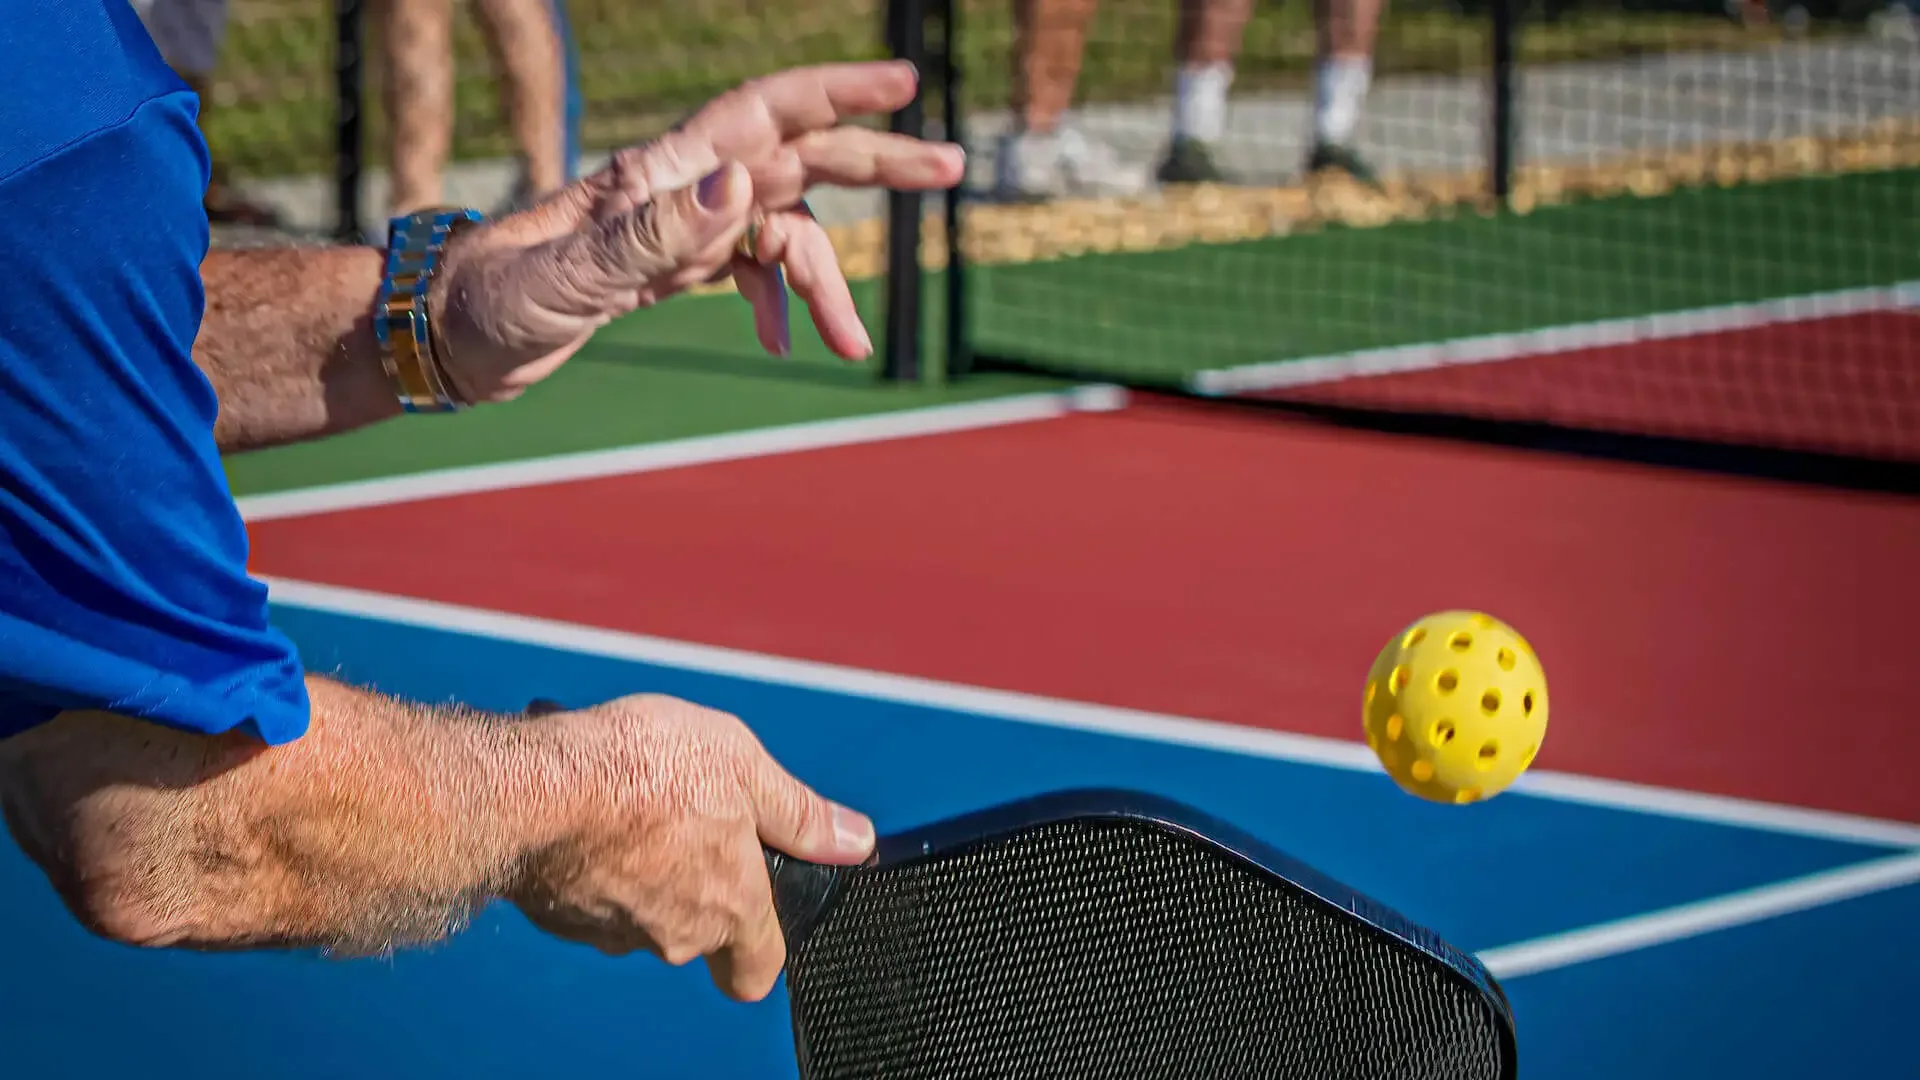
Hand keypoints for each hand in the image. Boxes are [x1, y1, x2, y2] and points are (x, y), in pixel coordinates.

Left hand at [428, 60, 963, 402]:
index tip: (905, 84)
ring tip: (853, 347)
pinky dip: (779, 303)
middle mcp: (679, 188)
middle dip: (878, 163)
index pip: (765, 114)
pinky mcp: (669, 267)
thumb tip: (738, 187)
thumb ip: (651, 236)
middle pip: (798, 160)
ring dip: (827, 283)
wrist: (446, 337)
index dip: (838, 93)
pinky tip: (786, 347)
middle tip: (953, 166)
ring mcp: (678, 227)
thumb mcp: (568, 278)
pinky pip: (748, 271)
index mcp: (660, 174)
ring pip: (781, 231)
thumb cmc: (492, 301)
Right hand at [507, 694, 874, 1000]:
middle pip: (699, 926)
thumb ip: (800, 812)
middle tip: (684, 812)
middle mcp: (674, 933)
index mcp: (730, 905)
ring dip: (641, 861)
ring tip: (629, 797)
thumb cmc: (641, 772)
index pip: (760, 967)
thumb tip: (854, 839)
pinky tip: (585, 809)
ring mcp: (612, 931)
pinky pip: (589, 893)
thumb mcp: (744, 767)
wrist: (534, 789)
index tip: (760, 914)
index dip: (763, 946)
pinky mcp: (560, 916)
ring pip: (641, 907)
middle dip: (694, 873)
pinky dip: (591, 859)